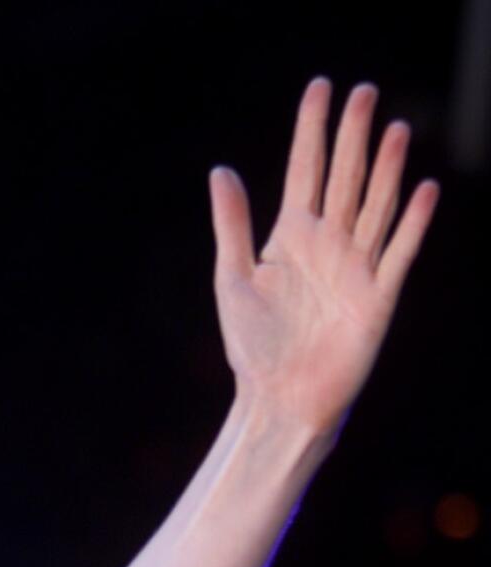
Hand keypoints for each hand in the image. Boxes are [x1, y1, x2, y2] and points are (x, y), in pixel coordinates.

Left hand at [208, 77, 438, 436]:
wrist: (279, 398)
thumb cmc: (252, 344)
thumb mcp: (234, 278)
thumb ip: (233, 224)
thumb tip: (221, 171)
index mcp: (290, 236)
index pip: (305, 170)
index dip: (312, 129)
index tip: (320, 87)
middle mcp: (328, 244)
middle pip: (344, 177)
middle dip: (352, 135)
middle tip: (363, 90)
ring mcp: (356, 267)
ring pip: (376, 205)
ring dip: (387, 169)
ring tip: (394, 128)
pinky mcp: (377, 297)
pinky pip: (399, 254)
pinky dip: (412, 223)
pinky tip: (426, 190)